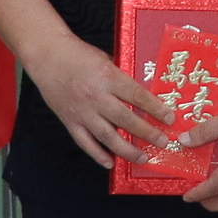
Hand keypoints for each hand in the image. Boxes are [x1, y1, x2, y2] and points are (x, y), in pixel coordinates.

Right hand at [35, 34, 176, 168]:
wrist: (47, 56)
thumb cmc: (78, 54)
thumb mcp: (106, 61)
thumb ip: (121, 79)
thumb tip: (140, 97)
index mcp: (108, 78)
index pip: (137, 96)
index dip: (155, 109)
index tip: (170, 118)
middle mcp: (96, 97)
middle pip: (125, 119)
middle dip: (147, 133)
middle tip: (162, 142)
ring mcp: (82, 111)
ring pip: (107, 136)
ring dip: (126, 150)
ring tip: (142, 158)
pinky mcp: (69, 121)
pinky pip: (84, 142)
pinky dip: (97, 154)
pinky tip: (110, 163)